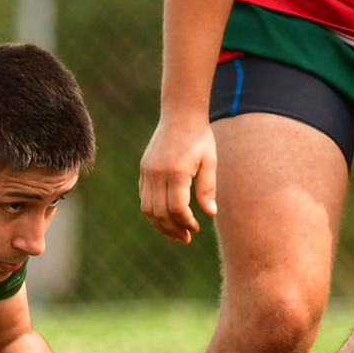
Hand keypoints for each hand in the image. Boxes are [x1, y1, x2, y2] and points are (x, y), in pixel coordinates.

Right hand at [138, 113, 216, 242]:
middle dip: (173, 229)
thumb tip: (210, 213)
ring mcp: (147, 172)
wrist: (179, 115)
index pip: (176, 208)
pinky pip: (144, 198)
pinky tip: (166, 216)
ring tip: (174, 233)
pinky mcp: (143, 170)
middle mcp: (157, 173)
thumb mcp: (210, 161)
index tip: (196, 228)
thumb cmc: (199, 138)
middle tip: (186, 238)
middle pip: (159, 213)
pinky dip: (153, 211)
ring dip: (160, 225)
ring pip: (147, 208)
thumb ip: (208, 188)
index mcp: (176, 171)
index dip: (186, 222)